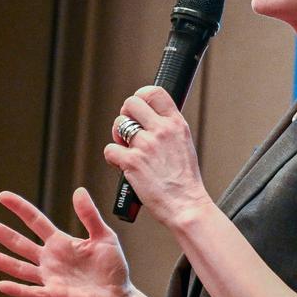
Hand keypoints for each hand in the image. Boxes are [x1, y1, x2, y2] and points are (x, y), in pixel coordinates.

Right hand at [0, 187, 131, 296]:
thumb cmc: (112, 268)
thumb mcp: (104, 236)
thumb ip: (90, 215)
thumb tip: (78, 191)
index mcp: (60, 243)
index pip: (35, 221)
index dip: (19, 208)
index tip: (2, 196)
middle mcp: (50, 260)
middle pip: (18, 242)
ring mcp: (50, 278)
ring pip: (18, 267)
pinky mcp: (55, 295)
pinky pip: (32, 292)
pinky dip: (16, 289)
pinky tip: (0, 284)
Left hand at [104, 85, 215, 228]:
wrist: (185, 204)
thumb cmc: (185, 181)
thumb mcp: (185, 145)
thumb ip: (168, 129)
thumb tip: (150, 119)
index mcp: (176, 124)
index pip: (155, 92)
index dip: (141, 96)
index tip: (138, 107)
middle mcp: (161, 130)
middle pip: (131, 103)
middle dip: (125, 115)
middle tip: (129, 129)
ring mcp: (146, 145)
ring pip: (118, 125)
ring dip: (118, 136)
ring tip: (127, 149)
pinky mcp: (132, 162)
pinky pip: (110, 149)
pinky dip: (113, 158)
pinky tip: (124, 165)